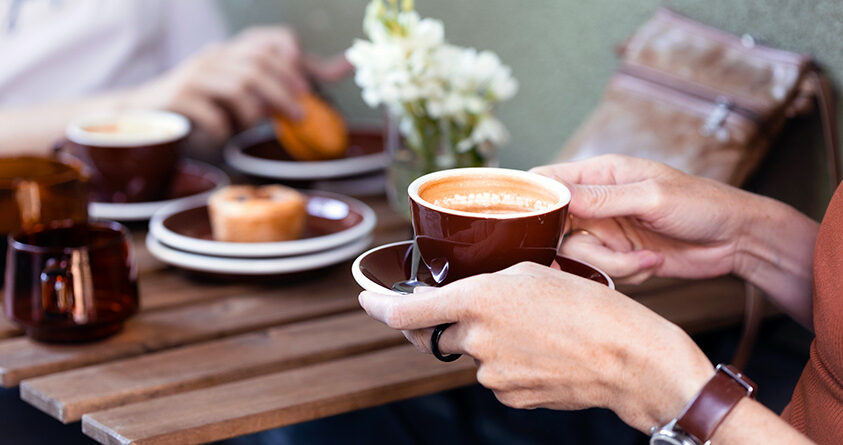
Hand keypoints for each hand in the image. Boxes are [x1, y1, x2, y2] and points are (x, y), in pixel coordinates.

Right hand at [128, 26, 351, 142]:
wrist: (143, 116)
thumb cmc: (205, 106)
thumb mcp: (248, 94)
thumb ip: (289, 83)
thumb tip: (344, 67)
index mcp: (233, 52)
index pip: (271, 39)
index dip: (294, 59)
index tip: (307, 88)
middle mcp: (215, 57)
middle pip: (258, 63)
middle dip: (284, 92)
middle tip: (299, 117)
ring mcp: (195, 75)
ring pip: (239, 86)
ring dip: (255, 112)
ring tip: (254, 128)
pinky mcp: (179, 98)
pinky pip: (212, 113)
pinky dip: (224, 129)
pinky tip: (222, 136)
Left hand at [359, 262, 712, 431]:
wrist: (629, 359)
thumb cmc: (589, 306)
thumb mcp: (533, 273)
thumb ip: (486, 284)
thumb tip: (464, 303)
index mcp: (477, 300)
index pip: (406, 311)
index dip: (379, 305)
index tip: (367, 298)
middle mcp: (476, 340)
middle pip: (439, 333)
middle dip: (446, 321)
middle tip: (473, 308)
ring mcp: (491, 373)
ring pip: (472, 352)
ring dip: (487, 338)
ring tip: (534, 326)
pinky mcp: (509, 396)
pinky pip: (495, 373)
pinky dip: (508, 360)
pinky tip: (540, 350)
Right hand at [531, 155, 763, 283]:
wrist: (736, 240)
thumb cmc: (701, 204)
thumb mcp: (651, 196)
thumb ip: (602, 198)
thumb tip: (556, 195)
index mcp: (599, 175)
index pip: (546, 181)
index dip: (529, 200)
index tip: (527, 223)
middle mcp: (595, 204)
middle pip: (554, 228)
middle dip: (577, 247)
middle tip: (602, 252)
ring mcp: (604, 233)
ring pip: (577, 257)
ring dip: (611, 265)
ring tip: (647, 258)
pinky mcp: (617, 258)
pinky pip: (600, 272)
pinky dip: (626, 273)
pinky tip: (652, 262)